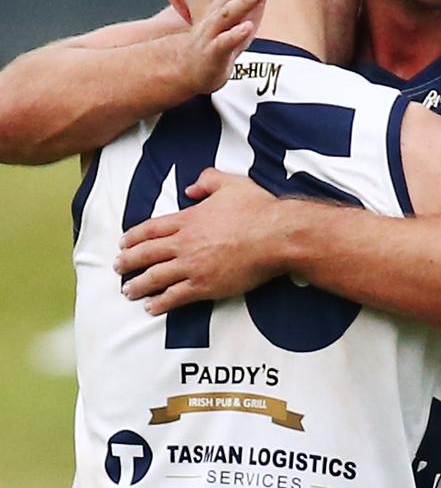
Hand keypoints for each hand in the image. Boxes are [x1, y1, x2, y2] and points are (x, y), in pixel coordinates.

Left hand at [114, 169, 276, 313]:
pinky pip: (175, 296)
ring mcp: (193, 266)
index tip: (122, 243)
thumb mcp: (231, 183)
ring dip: (138, 285)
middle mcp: (185, 243)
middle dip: (128, 262)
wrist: (276, 236)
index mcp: (189, 218)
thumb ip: (207, 181)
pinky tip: (152, 307)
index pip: (151, 229)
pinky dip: (160, 303)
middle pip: (146, 254)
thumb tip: (191, 188)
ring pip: (155, 278)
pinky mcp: (205, 286)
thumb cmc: (258, 209)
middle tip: (117, 267)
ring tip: (128, 291)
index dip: (133, 237)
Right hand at [174, 0, 291, 94]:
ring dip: (246, 0)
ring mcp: (214, 32)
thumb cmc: (224, 35)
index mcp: (227, 0)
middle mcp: (218, 12)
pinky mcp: (213, 53)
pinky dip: (235, 34)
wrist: (191, 67)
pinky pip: (223, 43)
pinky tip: (248, 27)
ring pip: (228, 14)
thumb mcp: (248, 11)